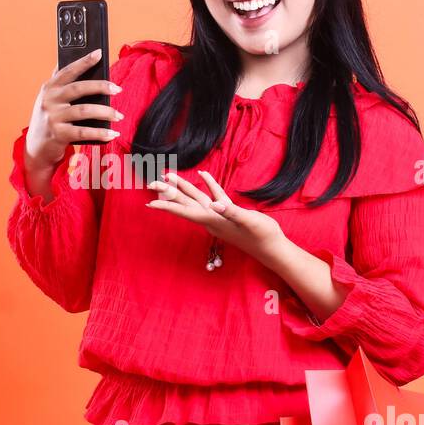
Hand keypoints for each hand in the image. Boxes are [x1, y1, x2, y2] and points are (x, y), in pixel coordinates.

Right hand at [24, 48, 124, 170]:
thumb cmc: (49, 119)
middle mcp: (50, 100)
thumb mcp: (50, 99)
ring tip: (119, 115)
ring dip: (105, 112)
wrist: (35, 147)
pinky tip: (112, 133)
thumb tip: (85, 64)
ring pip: (84, 111)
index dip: (83, 61)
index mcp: (49, 88)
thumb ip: (62, 84)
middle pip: (78, 88)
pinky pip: (83, 132)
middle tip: (118, 89)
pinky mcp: (59, 135)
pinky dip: (100, 133)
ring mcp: (53, 118)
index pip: (68, 71)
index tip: (98, 53)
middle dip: (100, 87)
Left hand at [144, 169, 285, 265]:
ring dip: (183, 188)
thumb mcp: (249, 221)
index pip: (185, 211)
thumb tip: (215, 204)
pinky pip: (213, 196)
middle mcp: (212, 219)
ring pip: (196, 199)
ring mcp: (219, 217)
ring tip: (169, 176)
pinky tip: (203, 176)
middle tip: (151, 184)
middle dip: (168, 194)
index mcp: (214, 220)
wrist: (272, 248)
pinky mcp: (228, 214)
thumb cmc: (262, 236)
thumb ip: (232, 212)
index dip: (168, 206)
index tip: (151, 203)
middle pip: (185, 204)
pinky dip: (208, 185)